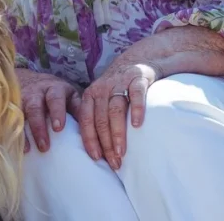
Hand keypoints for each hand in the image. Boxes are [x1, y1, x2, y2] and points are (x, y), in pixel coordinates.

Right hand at [16, 67, 80, 153]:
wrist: (29, 80)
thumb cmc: (56, 94)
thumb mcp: (69, 96)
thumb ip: (79, 109)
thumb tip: (98, 130)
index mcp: (54, 89)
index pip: (56, 99)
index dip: (56, 112)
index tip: (58, 128)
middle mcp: (36, 92)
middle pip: (36, 107)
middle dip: (39, 126)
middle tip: (45, 146)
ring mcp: (21, 99)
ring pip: (21, 114)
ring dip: (26, 132)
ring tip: (31, 149)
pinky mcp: (12, 107)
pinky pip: (11, 119)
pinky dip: (15, 133)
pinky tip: (21, 147)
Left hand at [75, 54, 160, 168]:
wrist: (137, 61)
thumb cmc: (118, 87)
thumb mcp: (102, 98)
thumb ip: (98, 116)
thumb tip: (97, 148)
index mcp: (90, 95)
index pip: (86, 120)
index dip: (90, 140)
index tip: (95, 158)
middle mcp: (101, 89)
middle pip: (100, 119)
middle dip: (105, 143)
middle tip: (113, 162)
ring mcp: (119, 83)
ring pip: (115, 110)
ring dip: (117, 133)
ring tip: (121, 152)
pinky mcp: (137, 79)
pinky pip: (136, 95)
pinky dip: (136, 109)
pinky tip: (137, 125)